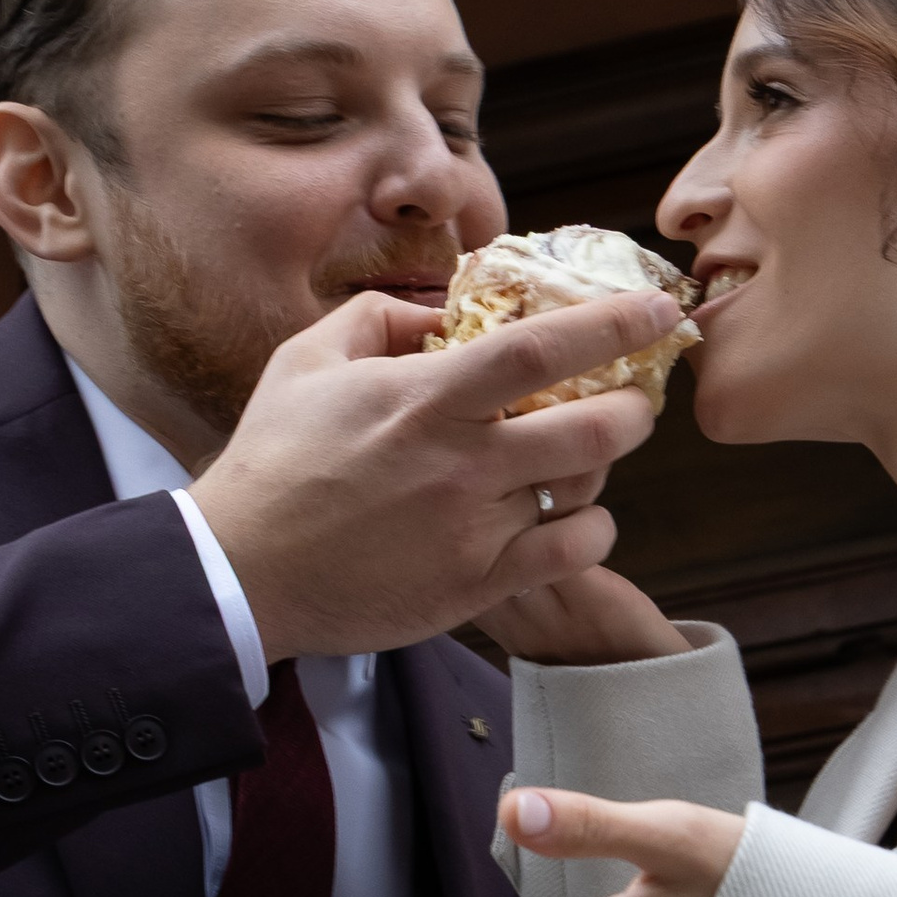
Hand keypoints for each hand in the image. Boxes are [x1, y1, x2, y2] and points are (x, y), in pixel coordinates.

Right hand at [188, 288, 675, 661]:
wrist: (239, 571)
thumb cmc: (271, 460)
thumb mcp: (308, 360)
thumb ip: (381, 318)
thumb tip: (444, 310)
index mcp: (425, 397)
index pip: (543, 347)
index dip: (614, 323)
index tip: (657, 309)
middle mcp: (461, 462)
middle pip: (592, 426)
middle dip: (635, 407)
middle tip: (636, 398)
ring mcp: (473, 529)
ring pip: (585, 491)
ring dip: (604, 467)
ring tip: (589, 455)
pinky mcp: (476, 586)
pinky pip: (571, 553)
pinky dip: (590, 531)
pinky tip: (573, 518)